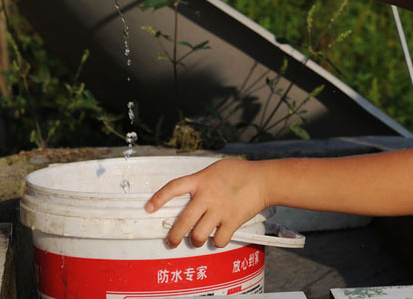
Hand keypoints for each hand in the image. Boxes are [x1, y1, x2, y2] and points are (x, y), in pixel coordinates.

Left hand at [146, 158, 269, 247]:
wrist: (263, 180)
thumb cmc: (240, 172)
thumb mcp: (215, 169)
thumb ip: (201, 180)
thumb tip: (190, 191)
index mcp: (201, 180)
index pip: (173, 188)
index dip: (159, 198)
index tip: (148, 208)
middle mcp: (207, 196)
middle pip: (183, 222)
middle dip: (174, 237)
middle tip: (171, 242)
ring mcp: (219, 210)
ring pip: (198, 235)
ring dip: (196, 241)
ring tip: (197, 240)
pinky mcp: (232, 221)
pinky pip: (219, 240)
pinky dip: (218, 242)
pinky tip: (218, 238)